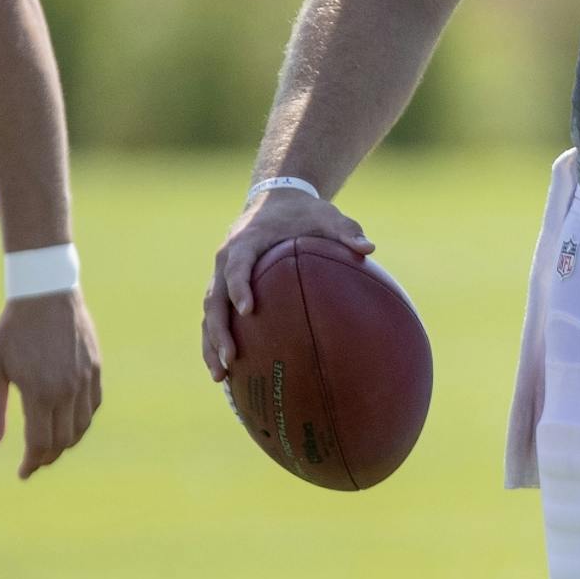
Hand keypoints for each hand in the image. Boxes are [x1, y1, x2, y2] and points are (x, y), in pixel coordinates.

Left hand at [0, 289, 100, 478]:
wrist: (45, 292)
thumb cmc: (13, 329)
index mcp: (39, 392)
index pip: (40, 443)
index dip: (31, 463)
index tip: (23, 473)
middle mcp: (67, 390)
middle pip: (62, 441)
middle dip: (47, 457)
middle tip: (35, 461)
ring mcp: (85, 379)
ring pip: (82, 427)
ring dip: (67, 442)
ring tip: (51, 445)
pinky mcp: (96, 368)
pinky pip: (93, 406)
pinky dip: (82, 421)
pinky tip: (69, 420)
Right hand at [202, 188, 373, 382]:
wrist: (275, 200)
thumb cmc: (304, 213)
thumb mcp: (326, 215)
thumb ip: (345, 231)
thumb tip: (370, 248)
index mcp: (246, 241)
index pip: (237, 265)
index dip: (239, 286)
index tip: (247, 310)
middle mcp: (226, 259)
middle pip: (214, 297)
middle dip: (219, 330)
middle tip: (231, 358)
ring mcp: (221, 275)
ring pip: (209, 312)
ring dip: (211, 344)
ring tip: (221, 378)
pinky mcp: (223, 288)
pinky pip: (216, 316)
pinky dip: (215, 343)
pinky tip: (228, 374)